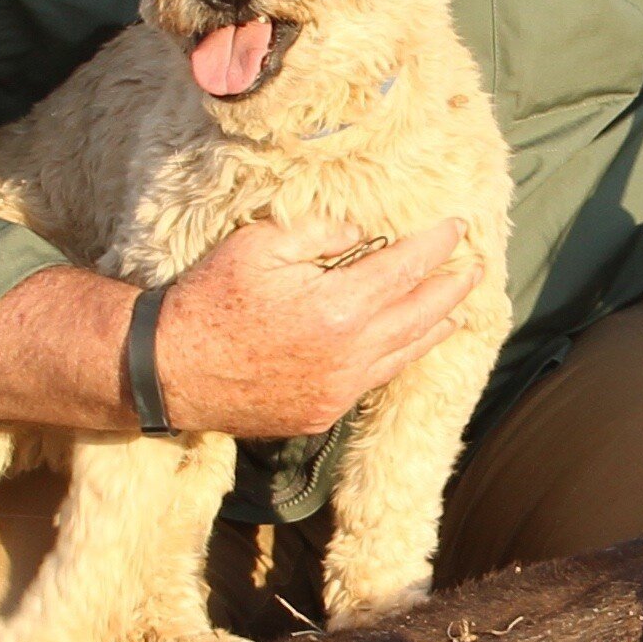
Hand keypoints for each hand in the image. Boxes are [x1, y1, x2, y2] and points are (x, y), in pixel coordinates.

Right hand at [154, 214, 474, 438]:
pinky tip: (403, 346)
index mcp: (338, 308)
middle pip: (419, 316)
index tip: (457, 228)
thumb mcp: (260, 244)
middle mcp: (349, 356)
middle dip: (451, 289)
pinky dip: (397, 358)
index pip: (406, 270)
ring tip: (456, 311)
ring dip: (434, 329)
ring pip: (403, 356)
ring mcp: (337, 391)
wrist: (168, 370)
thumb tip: (362, 235)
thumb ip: (320, 234)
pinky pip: (373, 381)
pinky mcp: (321, 413)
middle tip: (474, 268)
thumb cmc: (209, 298)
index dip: (435, 247)